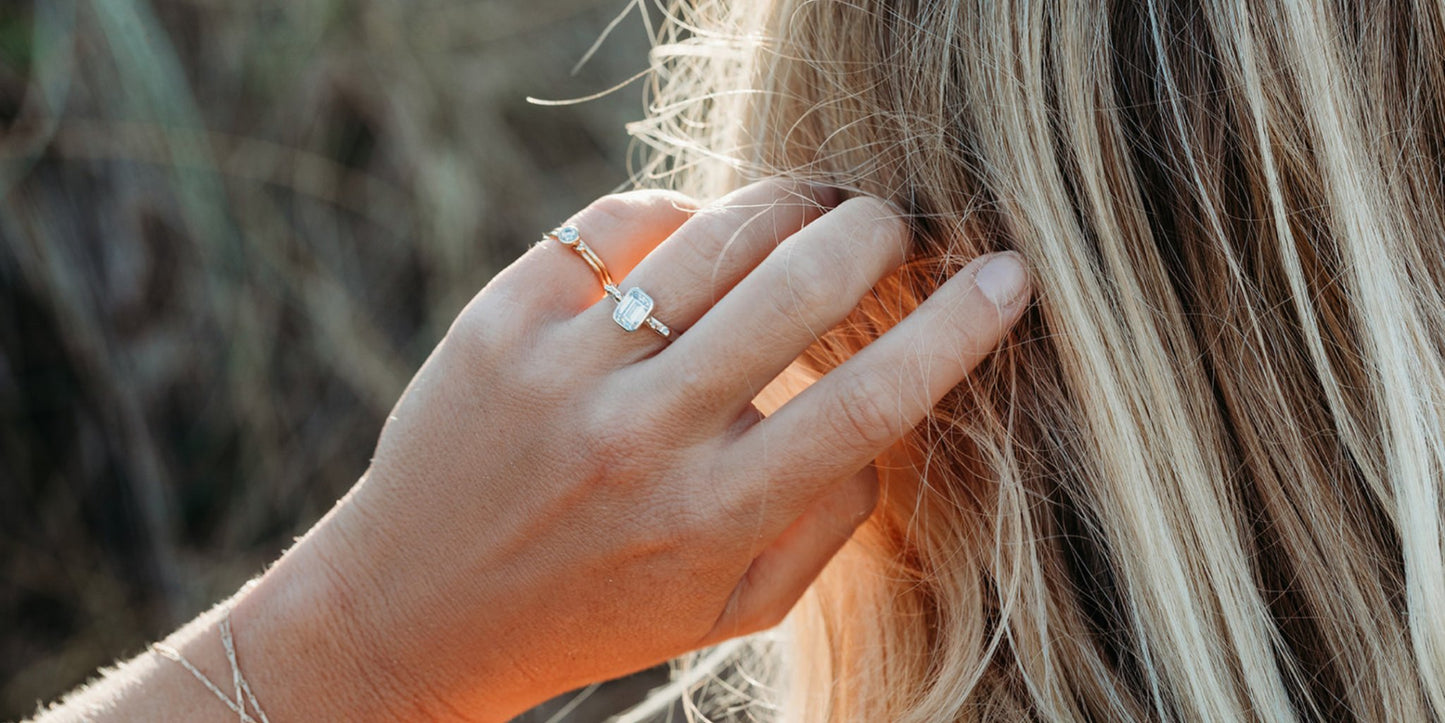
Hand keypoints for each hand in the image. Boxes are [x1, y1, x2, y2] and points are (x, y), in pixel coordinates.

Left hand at [233, 179, 1031, 720]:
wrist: (416, 609)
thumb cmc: (596, 611)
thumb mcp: (729, 605)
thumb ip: (825, 520)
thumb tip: (893, 412)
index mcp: (713, 517)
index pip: (869, 402)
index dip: (957, 326)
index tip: (1010, 274)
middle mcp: (643, 437)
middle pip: (801, 288)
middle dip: (877, 233)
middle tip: (896, 226)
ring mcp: (566, 369)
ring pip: (716, 237)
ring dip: (793, 201)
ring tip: (819, 205)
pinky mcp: (504, 318)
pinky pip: (620, 222)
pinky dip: (681, 213)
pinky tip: (700, 237)